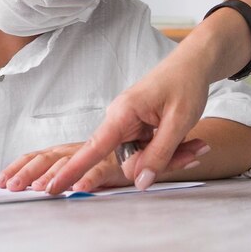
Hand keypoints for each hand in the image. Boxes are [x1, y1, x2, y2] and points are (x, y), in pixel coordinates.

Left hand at [0, 142, 129, 192]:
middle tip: (13, 186)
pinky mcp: (110, 165)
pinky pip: (98, 172)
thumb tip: (27, 186)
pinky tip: (79, 189)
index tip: (0, 181)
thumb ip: (53, 173)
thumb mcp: (72, 166)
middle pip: (46, 160)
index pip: (34, 158)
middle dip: (27, 173)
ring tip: (42, 189)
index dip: (17, 168)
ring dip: (54, 176)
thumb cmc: (100, 160)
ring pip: (69, 164)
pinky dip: (88, 179)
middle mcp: (71, 151)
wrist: (134, 150)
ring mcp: (90, 157)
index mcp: (60, 152)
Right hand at [46, 54, 210, 193]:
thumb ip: (159, 154)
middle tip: (193, 151)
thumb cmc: (184, 83)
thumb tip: (140, 183)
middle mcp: (121, 120)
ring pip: (144, 159)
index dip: (75, 170)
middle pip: (131, 162)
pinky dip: (173, 150)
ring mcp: (130, 125)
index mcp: (122, 113)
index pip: (94, 148)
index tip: (54, 187)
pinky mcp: (139, 128)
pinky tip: (190, 141)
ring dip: (172, 156)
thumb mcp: (178, 122)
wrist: (192, 64)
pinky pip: (151, 151)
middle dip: (163, 163)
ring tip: (196, 143)